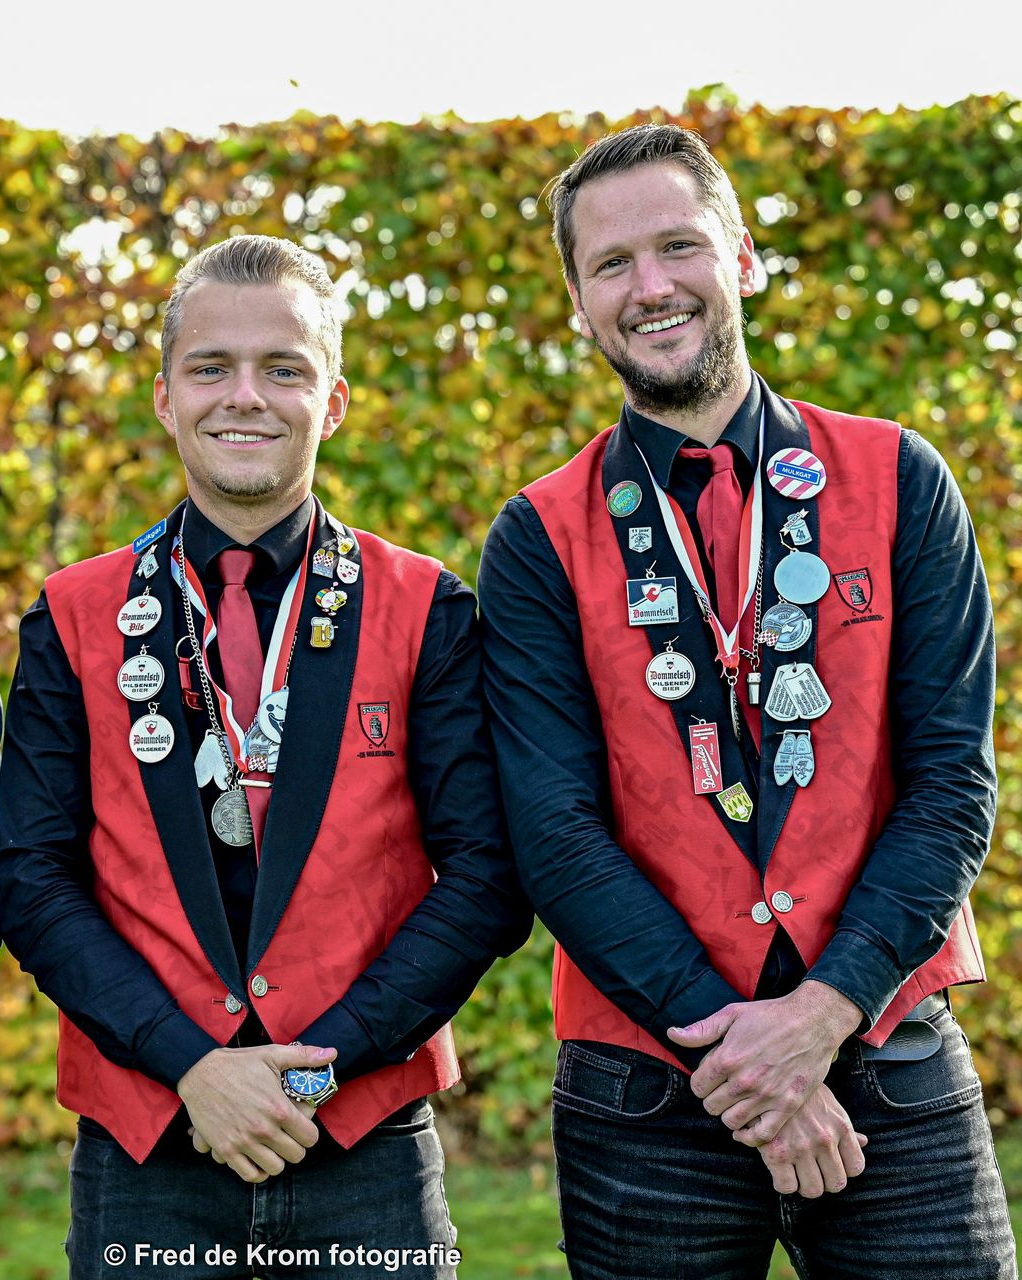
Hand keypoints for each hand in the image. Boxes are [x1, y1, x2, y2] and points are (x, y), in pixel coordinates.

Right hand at [178, 1043, 334, 1182]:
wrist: (200, 1073)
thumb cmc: (238, 1063)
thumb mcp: (273, 1055)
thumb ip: (304, 1057)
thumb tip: (332, 1053)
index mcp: (279, 1109)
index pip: (310, 1138)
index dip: (310, 1133)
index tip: (303, 1127)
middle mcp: (264, 1130)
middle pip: (295, 1155)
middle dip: (296, 1146)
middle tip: (290, 1137)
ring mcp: (244, 1142)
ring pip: (275, 1168)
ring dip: (278, 1159)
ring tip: (275, 1147)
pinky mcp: (226, 1150)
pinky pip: (249, 1175)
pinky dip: (257, 1171)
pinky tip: (259, 1158)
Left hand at [667, 981, 861, 1143]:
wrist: (812, 1021)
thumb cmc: (770, 1015)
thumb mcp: (732, 1015)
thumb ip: (701, 1030)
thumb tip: (672, 1035)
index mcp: (726, 1058)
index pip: (697, 1086)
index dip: (702, 1082)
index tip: (711, 1077)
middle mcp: (743, 1081)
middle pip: (711, 1107)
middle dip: (714, 1098)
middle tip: (724, 1089)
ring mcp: (766, 1096)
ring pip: (731, 1122)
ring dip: (730, 1114)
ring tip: (737, 1103)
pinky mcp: (786, 1107)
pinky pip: (760, 1135)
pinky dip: (750, 1135)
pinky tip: (749, 1124)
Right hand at [756, 1083, 866, 1198]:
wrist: (765, 1076)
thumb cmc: (798, 1093)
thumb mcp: (827, 1102)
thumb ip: (845, 1127)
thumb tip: (864, 1141)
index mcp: (840, 1126)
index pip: (855, 1168)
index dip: (842, 1170)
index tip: (829, 1165)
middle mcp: (824, 1139)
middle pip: (836, 1183)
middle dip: (823, 1180)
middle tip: (811, 1170)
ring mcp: (801, 1147)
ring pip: (812, 1190)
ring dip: (803, 1184)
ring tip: (795, 1172)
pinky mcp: (776, 1153)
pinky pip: (787, 1187)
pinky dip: (783, 1183)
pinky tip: (779, 1170)